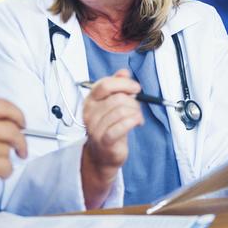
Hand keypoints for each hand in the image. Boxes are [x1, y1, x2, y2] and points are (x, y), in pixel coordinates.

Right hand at [80, 69, 143, 207]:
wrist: (102, 155)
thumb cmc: (108, 127)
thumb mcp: (111, 104)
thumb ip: (117, 86)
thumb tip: (123, 72)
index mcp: (90, 101)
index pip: (105, 84)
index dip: (123, 84)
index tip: (135, 88)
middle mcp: (90, 113)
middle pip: (117, 98)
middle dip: (133, 101)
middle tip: (137, 108)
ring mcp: (95, 127)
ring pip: (122, 111)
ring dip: (135, 113)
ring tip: (137, 117)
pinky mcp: (104, 140)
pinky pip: (121, 126)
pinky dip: (133, 121)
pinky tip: (137, 122)